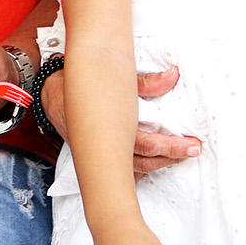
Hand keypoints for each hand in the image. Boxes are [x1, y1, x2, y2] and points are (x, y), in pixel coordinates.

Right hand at [42, 66, 202, 176]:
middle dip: (171, 158)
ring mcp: (101, 154)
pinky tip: (154, 165)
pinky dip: (141, 169)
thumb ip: (145, 82)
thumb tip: (174, 75)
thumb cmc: (81, 85)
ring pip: (135, 169)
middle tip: (193, 151)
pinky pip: (123, 169)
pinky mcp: (99, 155)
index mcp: (112, 129)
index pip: (147, 144)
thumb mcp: (114, 78)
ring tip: (180, 155)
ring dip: (159, 163)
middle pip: (145, 162)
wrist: (52, 94)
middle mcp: (106, 147)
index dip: (172, 148)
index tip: (193, 146)